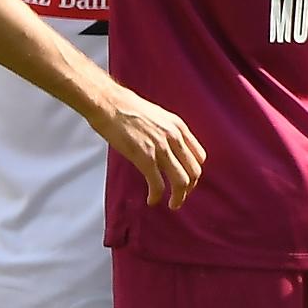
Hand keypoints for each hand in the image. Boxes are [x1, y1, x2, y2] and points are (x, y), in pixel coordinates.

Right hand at [90, 85, 202, 207]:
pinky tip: (151, 200)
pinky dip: (156, 196)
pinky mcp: (145, 157)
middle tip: (178, 196)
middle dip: (188, 188)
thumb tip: (167, 148)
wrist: (108, 103)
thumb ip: (166, 132)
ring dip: (178, 198)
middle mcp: (174, 137)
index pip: (199, 156)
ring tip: (171, 204)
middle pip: (194, 172)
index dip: (194, 172)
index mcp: (178, 126)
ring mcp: (161, 147)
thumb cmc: (126, 108)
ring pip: (181, 182)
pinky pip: (157, 184)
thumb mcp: (157, 116)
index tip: (185, 180)